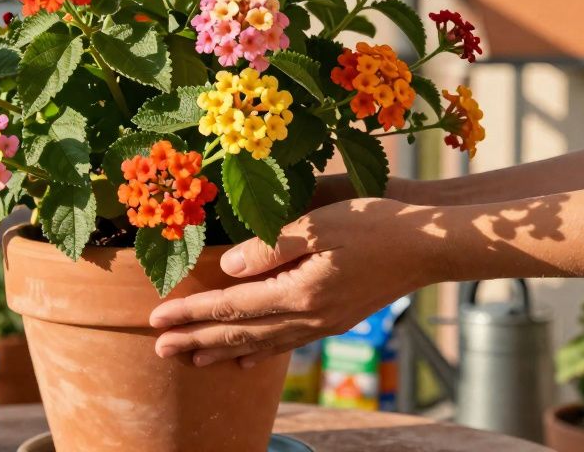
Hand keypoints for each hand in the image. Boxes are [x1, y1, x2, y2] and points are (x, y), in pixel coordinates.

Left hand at [149, 198, 439, 367]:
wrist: (428, 245)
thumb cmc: (375, 223)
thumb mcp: (318, 223)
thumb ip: (270, 246)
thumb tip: (228, 267)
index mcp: (298, 293)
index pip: (230, 307)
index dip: (191, 313)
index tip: (156, 321)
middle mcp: (308, 317)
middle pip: (239, 334)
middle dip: (196, 341)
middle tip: (158, 350)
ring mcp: (323, 322)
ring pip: (261, 344)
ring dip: (222, 351)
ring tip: (192, 360)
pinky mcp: (334, 319)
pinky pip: (286, 343)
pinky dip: (260, 352)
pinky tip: (247, 359)